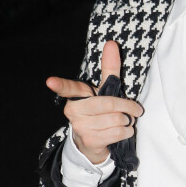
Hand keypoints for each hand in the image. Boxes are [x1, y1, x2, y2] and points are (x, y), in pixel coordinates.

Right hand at [46, 41, 142, 164]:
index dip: (60, 84)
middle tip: (136, 109)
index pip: (69, 88)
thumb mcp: (106, 88)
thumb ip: (110, 67)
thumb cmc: (102, 111)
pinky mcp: (89, 141)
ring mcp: (80, 127)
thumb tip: (111, 43)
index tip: (50, 81)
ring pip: (116, 119)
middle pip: (108, 103)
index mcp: (78, 96)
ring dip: (128, 120)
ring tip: (125, 121)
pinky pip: (117, 133)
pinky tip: (123, 131)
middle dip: (128, 106)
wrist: (95, 143)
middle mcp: (74, 111)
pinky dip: (126, 131)